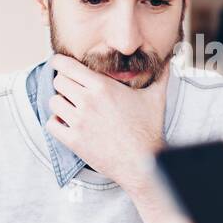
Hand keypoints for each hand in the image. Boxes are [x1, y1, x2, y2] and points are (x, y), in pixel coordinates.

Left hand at [45, 52, 167, 188]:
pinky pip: (52, 124)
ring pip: (54, 102)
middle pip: (59, 82)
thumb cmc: (148, 130)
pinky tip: (67, 123)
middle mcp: (88, 102)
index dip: (60, 62)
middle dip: (63, 83)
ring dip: (60, 102)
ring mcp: (79, 122)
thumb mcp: (156, 98)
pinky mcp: (74, 140)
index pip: (68, 66)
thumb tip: (170, 61)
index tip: (59, 63)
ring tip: (70, 106)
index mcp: (103, 87)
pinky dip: (56, 122)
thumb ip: (161, 75)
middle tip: (70, 87)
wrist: (143, 162)